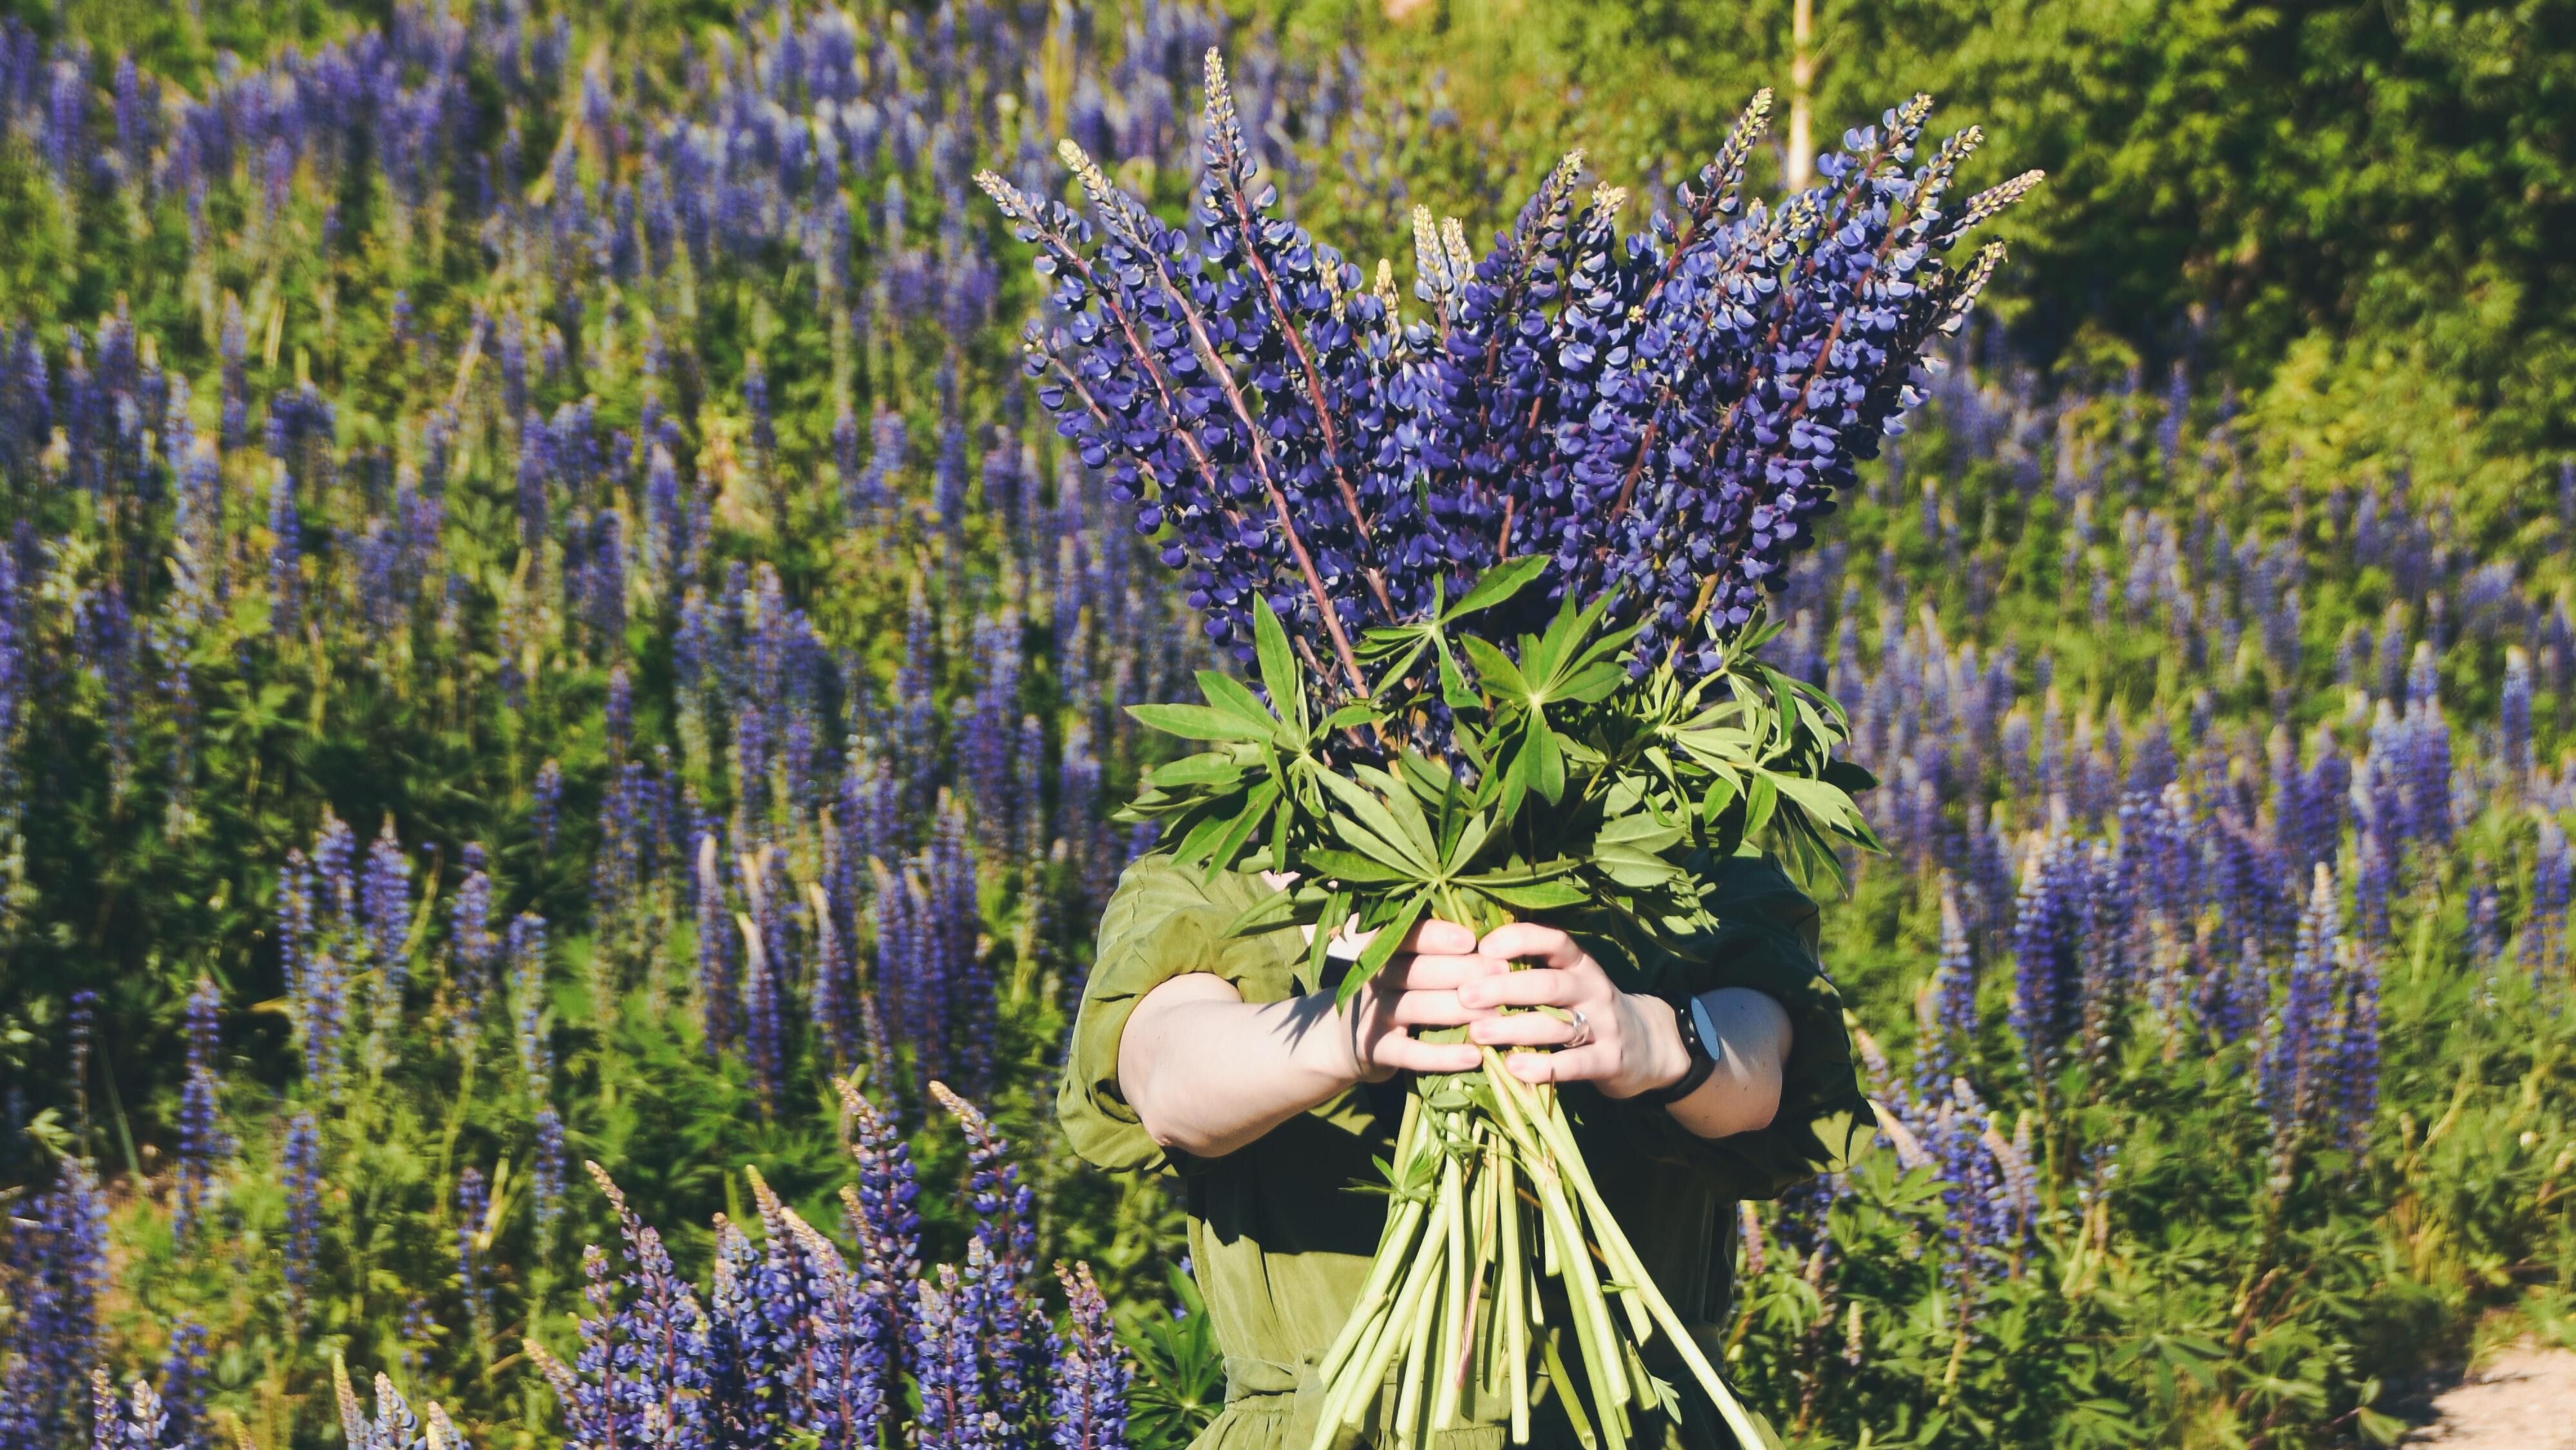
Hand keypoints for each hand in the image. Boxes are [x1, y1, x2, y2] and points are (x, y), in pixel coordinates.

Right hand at [1331, 919, 1507, 1083]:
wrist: (1342, 1041)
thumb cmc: (1395, 995)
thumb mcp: (1404, 969)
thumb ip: (1437, 955)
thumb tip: (1495, 941)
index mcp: (1384, 950)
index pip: (1409, 935)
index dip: (1440, 936)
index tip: (1472, 940)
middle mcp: (1374, 978)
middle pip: (1418, 970)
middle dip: (1463, 970)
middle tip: (1503, 974)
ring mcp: (1372, 1015)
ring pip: (1416, 1007)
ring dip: (1459, 1010)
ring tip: (1497, 1015)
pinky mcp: (1375, 1050)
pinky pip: (1410, 1052)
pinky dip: (1443, 1055)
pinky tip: (1474, 1056)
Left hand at [1457, 923, 1691, 1099]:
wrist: (1649, 1046)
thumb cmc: (1588, 1009)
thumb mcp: (1569, 982)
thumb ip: (1532, 971)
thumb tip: (1468, 962)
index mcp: (1580, 964)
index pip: (1553, 941)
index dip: (1519, 939)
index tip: (1483, 948)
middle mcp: (1594, 988)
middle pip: (1549, 983)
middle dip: (1505, 988)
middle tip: (1466, 994)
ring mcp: (1605, 1024)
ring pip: (1557, 1024)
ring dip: (1514, 1028)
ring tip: (1478, 1032)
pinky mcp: (1611, 1060)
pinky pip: (1575, 1063)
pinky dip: (1543, 1066)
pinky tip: (1513, 1067)